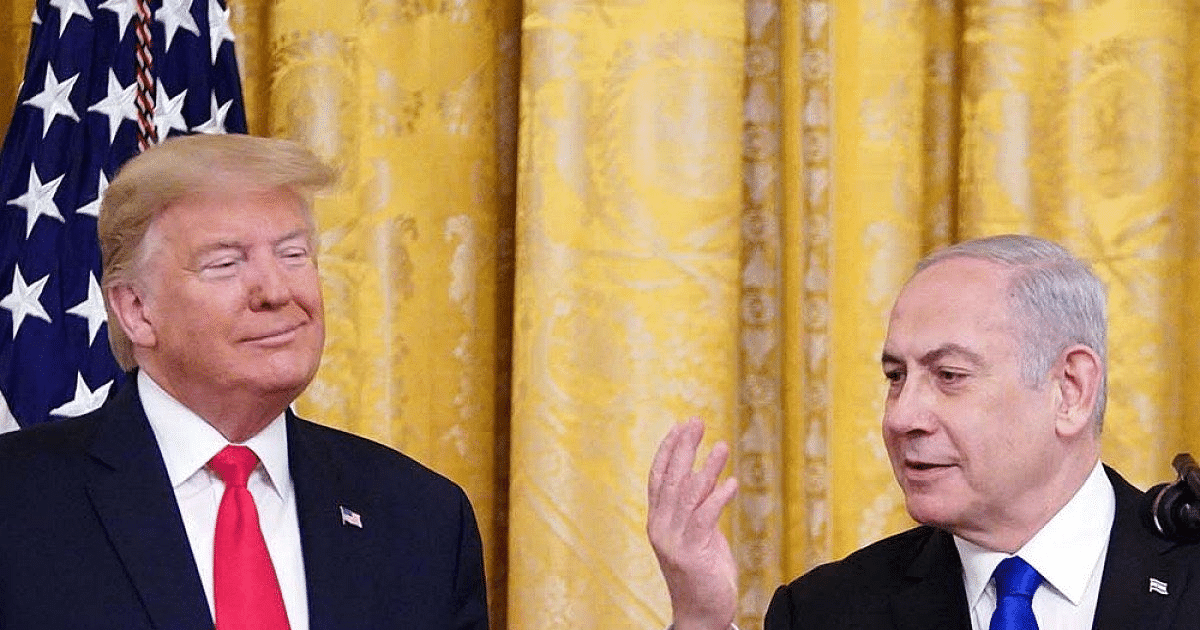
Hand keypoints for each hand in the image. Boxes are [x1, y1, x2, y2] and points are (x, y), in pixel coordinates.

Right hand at [647, 418, 738, 629]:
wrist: (701, 615)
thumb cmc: (702, 574)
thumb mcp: (699, 535)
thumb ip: (698, 509)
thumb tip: (708, 480)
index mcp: (658, 520)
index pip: (658, 477)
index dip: (668, 450)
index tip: (681, 426)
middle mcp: (660, 527)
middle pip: (670, 479)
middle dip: (683, 448)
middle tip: (696, 422)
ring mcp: (673, 541)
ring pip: (688, 495)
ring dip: (706, 467)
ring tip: (721, 446)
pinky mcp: (691, 554)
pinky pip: (704, 518)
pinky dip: (717, 498)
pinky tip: (731, 483)